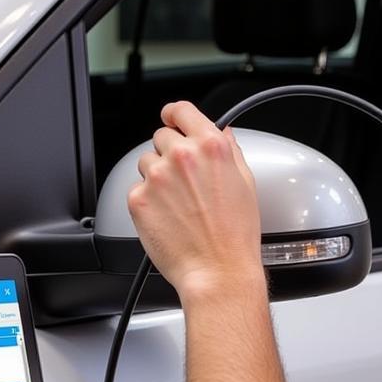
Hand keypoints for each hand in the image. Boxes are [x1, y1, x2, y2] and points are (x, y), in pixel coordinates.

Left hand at [127, 101, 263, 303]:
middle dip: (170, 154)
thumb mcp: (245, 184)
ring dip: (157, 177)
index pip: (181, 110)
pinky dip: (148, 200)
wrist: (217, 270)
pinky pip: (136, 188)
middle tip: (183, 182)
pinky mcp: (138, 198)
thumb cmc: (235, 236)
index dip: (174, 114)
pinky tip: (166, 217)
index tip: (171, 118)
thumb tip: (222, 134)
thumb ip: (229, 151)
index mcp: (210, 147)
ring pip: (146, 163)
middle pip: (161, 137)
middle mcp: (181, 156)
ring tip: (177, 204)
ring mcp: (157, 177)